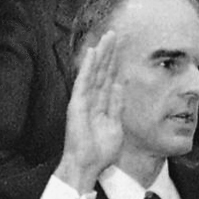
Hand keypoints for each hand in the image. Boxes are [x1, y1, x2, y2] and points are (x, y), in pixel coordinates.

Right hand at [55, 26, 128, 192]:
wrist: (87, 165)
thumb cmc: (100, 151)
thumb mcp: (116, 126)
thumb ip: (117, 105)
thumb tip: (121, 85)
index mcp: (102, 104)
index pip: (109, 78)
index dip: (115, 62)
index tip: (121, 47)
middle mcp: (92, 99)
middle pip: (102, 71)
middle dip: (109, 52)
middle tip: (114, 33)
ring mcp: (84, 100)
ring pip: (94, 72)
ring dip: (100, 54)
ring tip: (106, 37)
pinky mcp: (77, 103)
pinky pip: (83, 81)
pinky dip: (88, 66)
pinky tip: (92, 52)